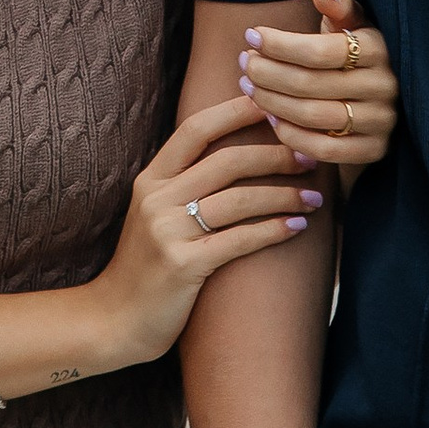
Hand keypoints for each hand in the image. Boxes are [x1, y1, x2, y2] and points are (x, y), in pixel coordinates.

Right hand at [89, 94, 319, 371]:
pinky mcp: (182, 265)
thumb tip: (237, 158)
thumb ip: (184, 186)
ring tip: (315, 197)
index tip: (275, 106)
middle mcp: (156, 198)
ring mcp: (167, 231)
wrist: (113, 321)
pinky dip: (273, 230)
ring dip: (283, 195)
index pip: (196, 129)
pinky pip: (238, 240)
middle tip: (309, 158)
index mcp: (150, 179)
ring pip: (238, 199)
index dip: (236, 111)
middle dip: (274, 155)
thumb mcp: (154, 216)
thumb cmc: (146, 268)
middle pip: (226, 160)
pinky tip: (297, 228)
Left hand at [240, 0, 398, 169]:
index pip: (319, 50)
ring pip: (312, 115)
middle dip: (267, 72)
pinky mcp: (373, 151)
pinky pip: (322, 149)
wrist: (376, 102)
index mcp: (378, 49)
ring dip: (271, 102)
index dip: (279, 44)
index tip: (251, 36)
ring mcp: (380, 121)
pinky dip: (289, 134)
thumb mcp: (350, 25)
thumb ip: (339, 7)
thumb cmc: (352, 55)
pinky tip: (270, 117)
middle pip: (309, 83)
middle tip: (244, 63)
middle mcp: (384, 86)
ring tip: (248, 87)